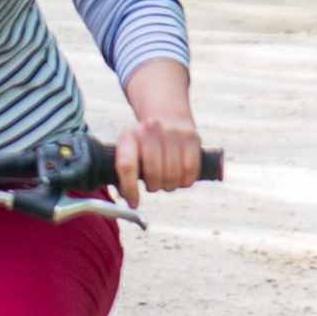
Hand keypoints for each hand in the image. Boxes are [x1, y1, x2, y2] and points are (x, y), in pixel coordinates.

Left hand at [117, 62, 203, 201]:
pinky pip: (190, 171)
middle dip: (154, 187)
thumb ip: (123, 171)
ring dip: (170, 186)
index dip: (130, 189)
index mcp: (129, 135)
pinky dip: (186, 181)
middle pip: (153, 175)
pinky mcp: (192, 138)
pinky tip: (181, 178)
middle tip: (154, 185)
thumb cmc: (143, 140)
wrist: (166, 112)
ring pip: (173, 175)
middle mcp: (150, 131)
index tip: (134, 203)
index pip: (127, 166)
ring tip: (166, 180)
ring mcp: (173, 133)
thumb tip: (129, 200)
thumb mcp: (128, 147)